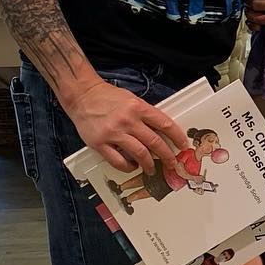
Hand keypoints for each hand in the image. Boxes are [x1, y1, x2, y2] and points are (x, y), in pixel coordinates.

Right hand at [61, 78, 183, 173]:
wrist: (82, 96)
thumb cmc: (108, 97)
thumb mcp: (132, 99)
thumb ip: (145, 114)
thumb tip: (161, 130)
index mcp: (138, 107)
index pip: (164, 124)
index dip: (177, 137)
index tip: (182, 145)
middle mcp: (128, 120)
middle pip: (154, 142)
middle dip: (167, 156)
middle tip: (172, 163)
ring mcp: (113, 133)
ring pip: (139, 154)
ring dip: (149, 164)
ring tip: (152, 169)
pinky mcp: (100, 143)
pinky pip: (118, 161)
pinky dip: (128, 167)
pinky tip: (132, 166)